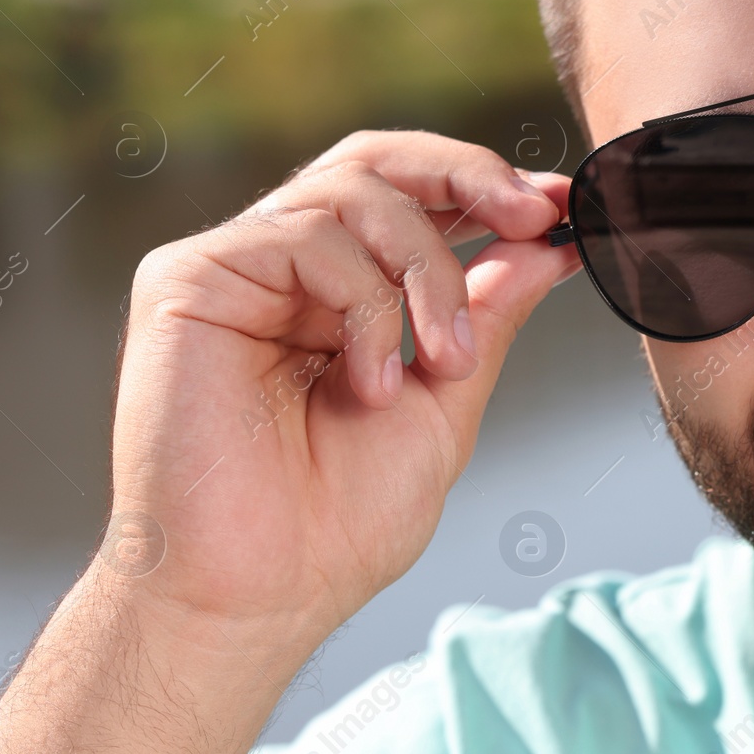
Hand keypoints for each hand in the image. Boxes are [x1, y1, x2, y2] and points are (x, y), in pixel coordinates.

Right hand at [107, 130, 578, 649]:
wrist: (261, 592)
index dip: (487, 188)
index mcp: (341, 294)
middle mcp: (286, 270)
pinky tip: (371, 381)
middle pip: (376, 161)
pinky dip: (364, 305)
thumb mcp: (448, 401)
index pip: (412, 199)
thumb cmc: (340, 521)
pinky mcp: (188, 279)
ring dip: (427, 273)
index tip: (564, 207)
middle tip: (533, 215)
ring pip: (354, 193)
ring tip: (446, 362)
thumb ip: (490, 314)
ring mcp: (236, 269)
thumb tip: (548, 245)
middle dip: (468, 174)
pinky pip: (305, 238)